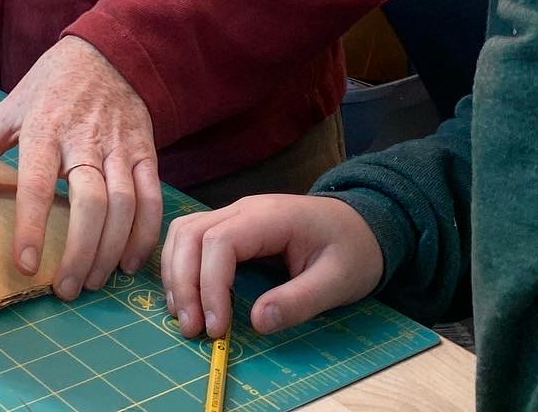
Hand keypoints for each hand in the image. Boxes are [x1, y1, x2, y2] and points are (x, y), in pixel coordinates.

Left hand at [0, 36, 161, 299]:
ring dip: (111, 249)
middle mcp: (83, 139)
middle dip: (80, 251)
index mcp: (43, 129)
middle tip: (67, 289)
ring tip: (94, 281)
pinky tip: (129, 261)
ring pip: (123, 204)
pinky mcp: (145, 150)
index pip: (36, 184)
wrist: (106, 52)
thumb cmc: (50, 85)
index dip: (30, 226)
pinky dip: (145, 233)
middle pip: (90, 202)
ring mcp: (118, 145)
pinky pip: (152, 197)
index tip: (26, 266)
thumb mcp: (9, 111)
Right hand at [161, 194, 383, 338]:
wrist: (361, 224)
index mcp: (270, 217)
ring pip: (185, 232)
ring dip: (176, 274)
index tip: (217, 328)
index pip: (220, 242)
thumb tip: (256, 322)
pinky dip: (181, 265)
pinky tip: (187, 296)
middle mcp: (243, 208)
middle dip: (184, 282)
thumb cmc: (352, 251)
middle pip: (192, 233)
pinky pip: (193, 237)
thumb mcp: (338, 282)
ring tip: (184, 316)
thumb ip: (299, 301)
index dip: (210, 285)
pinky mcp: (232, 226)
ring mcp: (235, 214)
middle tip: (191, 329)